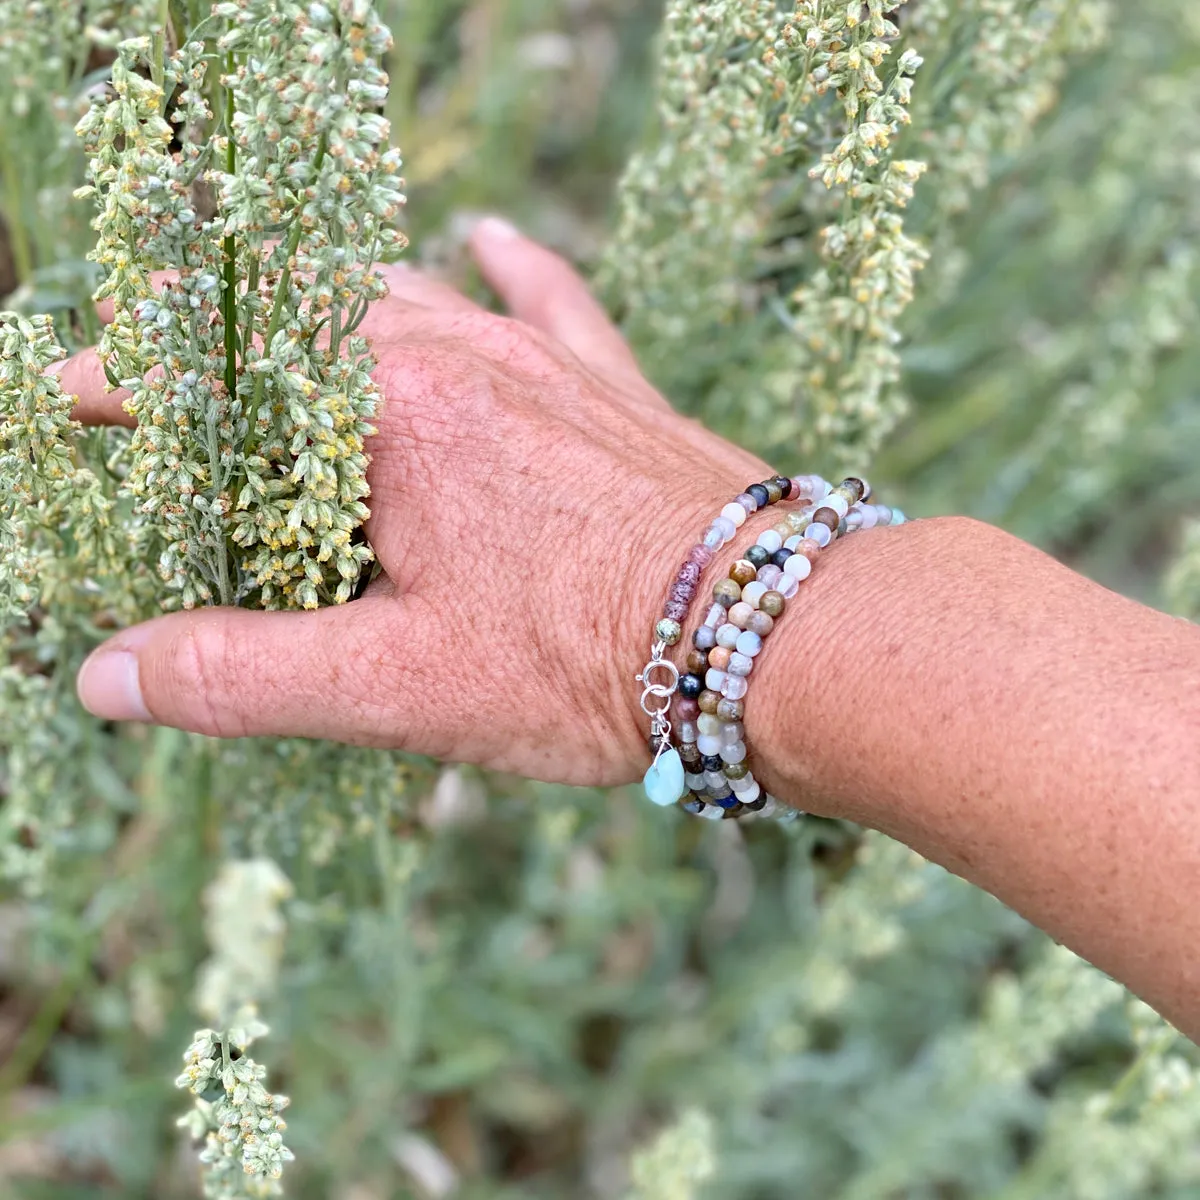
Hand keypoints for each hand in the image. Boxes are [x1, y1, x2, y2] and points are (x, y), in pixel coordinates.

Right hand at [69, 219, 773, 786]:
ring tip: (279, 331)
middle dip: (222, 357)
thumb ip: (245, 676)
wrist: (776, 632)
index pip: (209, 379)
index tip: (70, 404)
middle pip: (299, 326)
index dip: (121, 388)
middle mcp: (457, 357)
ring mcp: (540, 361)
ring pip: (408, 303)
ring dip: (332, 317)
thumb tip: (111, 676)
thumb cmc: (593, 660)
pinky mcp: (608, 385)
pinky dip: (506, 266)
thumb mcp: (400, 687)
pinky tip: (484, 234)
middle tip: (174, 397)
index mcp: (384, 417)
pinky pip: (548, 297)